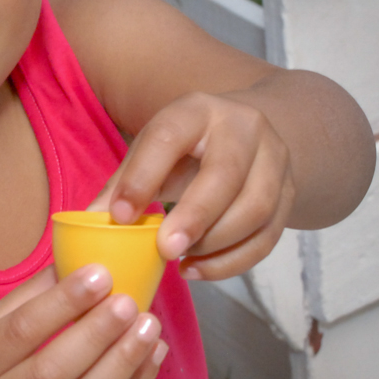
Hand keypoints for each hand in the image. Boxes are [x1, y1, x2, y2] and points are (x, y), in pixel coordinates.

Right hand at [0, 265, 165, 378]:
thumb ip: (21, 303)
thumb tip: (71, 262)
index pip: (19, 333)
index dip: (62, 303)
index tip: (100, 273)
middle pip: (51, 372)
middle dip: (97, 335)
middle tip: (130, 301)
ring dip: (122, 365)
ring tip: (150, 329)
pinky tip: (149, 360)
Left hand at [89, 91, 294, 280]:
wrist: (250, 130)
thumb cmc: (188, 145)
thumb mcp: (153, 149)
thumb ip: (124, 182)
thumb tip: (88, 222)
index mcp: (197, 109)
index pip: (169, 136)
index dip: (143, 177)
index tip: (120, 216)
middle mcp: (243, 127)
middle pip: (226, 173)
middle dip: (195, 215)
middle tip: (164, 250)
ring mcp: (274, 159)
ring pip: (256, 208)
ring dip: (216, 242)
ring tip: (180, 261)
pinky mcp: (290, 194)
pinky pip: (268, 236)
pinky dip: (232, 261)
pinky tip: (198, 269)